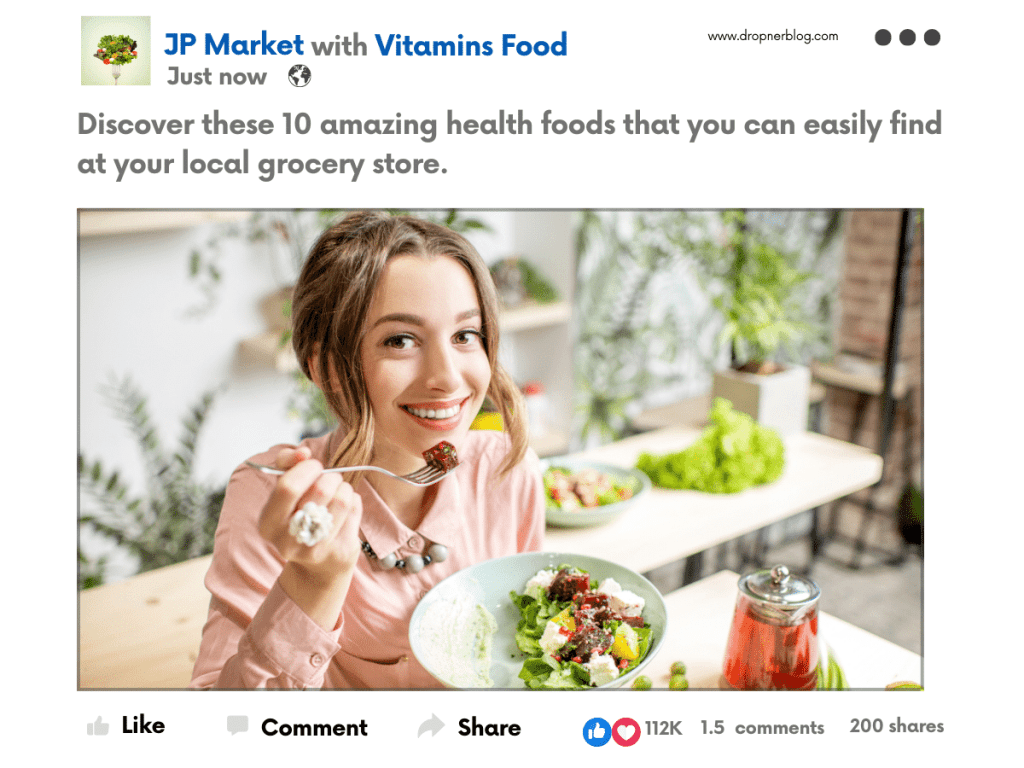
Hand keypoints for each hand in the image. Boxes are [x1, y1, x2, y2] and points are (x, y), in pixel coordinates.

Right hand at [257, 446, 362, 587]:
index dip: (307, 468)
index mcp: (268, 524)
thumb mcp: (284, 489)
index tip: (314, 465)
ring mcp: (315, 550)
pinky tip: (344, 509)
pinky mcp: (340, 552)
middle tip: (330, 479)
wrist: (318, 564)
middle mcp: (288, 542)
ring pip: (342, 499)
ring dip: (344, 488)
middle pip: (320, 491)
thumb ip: (287, 464)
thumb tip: (302, 452)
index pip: (288, 487)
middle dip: (330, 477)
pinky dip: (353, 501)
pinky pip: (355, 509)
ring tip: (338, 492)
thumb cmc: (300, 515)